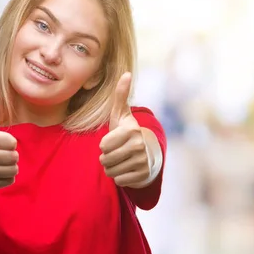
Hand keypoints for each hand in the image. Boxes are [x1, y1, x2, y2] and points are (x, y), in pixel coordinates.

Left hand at [99, 72, 152, 187]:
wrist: (149, 155)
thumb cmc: (128, 133)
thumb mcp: (122, 115)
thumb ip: (121, 96)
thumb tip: (126, 73)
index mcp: (132, 131)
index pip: (103, 145)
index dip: (104, 145)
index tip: (114, 141)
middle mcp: (139, 146)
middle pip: (105, 160)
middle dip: (106, 158)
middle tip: (117, 153)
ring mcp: (143, 162)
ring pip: (111, 171)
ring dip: (112, 168)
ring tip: (121, 161)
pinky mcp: (143, 176)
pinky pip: (119, 180)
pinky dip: (120, 177)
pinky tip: (127, 169)